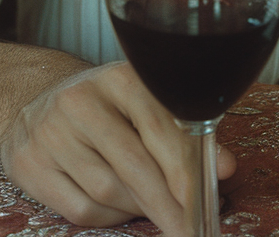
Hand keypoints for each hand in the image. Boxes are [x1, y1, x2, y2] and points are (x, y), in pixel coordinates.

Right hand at [0, 60, 236, 234]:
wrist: (42, 100)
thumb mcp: (147, 103)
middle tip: (188, 226)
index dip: (186, 168)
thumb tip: (225, 167)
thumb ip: (187, 133)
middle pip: (135, 164)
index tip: (204, 199)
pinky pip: (80, 208)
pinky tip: (124, 211)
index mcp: (122, 78)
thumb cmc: (108, 105)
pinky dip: (110, 218)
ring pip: (108, 190)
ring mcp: (52, 134)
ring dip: (140, 209)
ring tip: (159, 212)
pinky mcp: (31, 165)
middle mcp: (83, 102)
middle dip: (168, 201)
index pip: (162, 127)